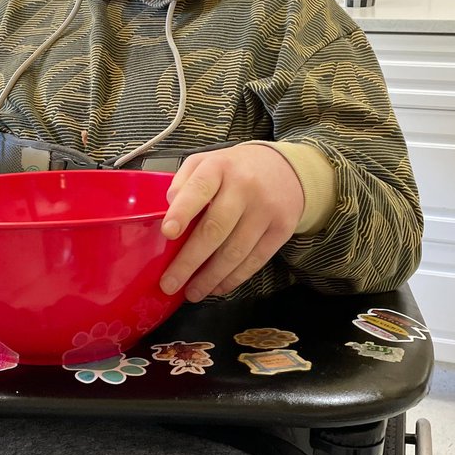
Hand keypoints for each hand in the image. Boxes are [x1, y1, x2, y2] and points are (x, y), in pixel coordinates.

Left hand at [159, 143, 303, 302]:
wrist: (287, 169)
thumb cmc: (236, 170)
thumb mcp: (207, 161)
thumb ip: (184, 181)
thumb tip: (169, 209)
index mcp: (220, 167)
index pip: (199, 188)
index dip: (183, 211)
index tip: (168, 232)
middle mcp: (245, 187)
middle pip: (215, 229)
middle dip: (190, 260)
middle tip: (170, 283)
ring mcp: (266, 209)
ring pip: (235, 251)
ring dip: (210, 277)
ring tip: (192, 292)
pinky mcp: (282, 229)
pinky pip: (255, 260)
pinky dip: (234, 278)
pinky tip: (217, 286)